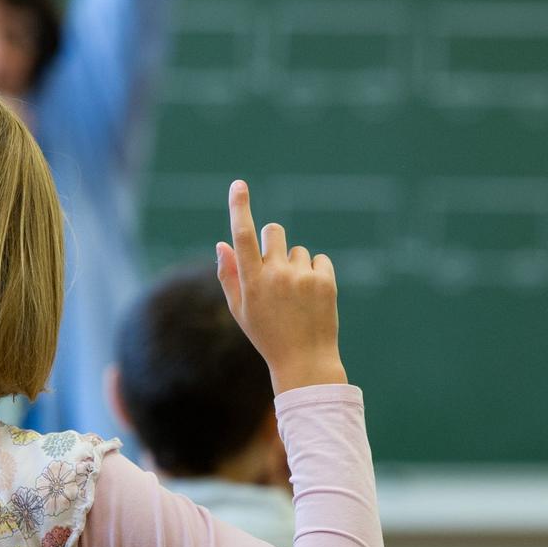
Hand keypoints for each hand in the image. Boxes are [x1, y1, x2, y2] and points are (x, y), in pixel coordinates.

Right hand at [216, 180, 346, 394]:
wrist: (305, 361)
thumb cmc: (268, 335)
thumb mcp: (241, 310)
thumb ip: (229, 275)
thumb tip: (222, 243)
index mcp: (251, 282)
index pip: (243, 236)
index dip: (240, 207)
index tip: (239, 185)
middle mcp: (276, 275)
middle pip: (274, 231)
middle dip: (273, 243)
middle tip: (276, 270)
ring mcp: (302, 277)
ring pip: (296, 250)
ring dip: (295, 265)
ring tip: (296, 296)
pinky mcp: (325, 281)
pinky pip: (318, 260)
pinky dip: (315, 273)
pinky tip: (312, 297)